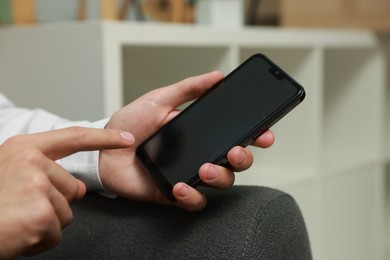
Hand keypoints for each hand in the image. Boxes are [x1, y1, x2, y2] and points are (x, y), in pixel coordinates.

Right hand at [0, 127, 133, 257]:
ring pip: (66, 212)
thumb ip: (44, 173)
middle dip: (53, 204)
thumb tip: (78, 188)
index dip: (104, 137)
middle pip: (72, 188)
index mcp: (23, 149)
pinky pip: (55, 233)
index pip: (74, 137)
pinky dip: (39, 241)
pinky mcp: (40, 213)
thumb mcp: (9, 175)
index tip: (126, 138)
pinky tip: (17, 234)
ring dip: (45, 224)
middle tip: (20, 209)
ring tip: (16, 220)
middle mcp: (32, 162)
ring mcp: (37, 186)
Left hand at [100, 71, 273, 210]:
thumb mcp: (159, 100)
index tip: (265, 133)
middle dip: (244, 158)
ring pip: (221, 182)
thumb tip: (216, 76)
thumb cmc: (130, 124)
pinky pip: (195, 201)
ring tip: (205, 167)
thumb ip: (187, 88)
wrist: (104, 149)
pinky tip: (181, 185)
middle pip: (236, 162)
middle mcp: (200, 154)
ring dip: (220, 176)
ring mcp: (189, 174)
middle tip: (235, 151)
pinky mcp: (174, 193)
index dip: (255, 136)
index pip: (235, 135)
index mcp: (200, 133)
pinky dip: (192, 196)